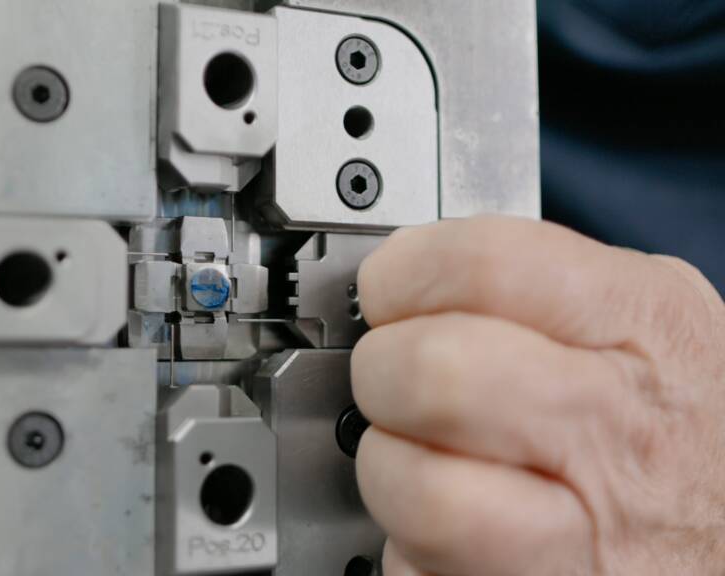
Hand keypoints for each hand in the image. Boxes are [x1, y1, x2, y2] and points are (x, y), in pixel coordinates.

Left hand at [351, 215, 724, 574]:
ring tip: (420, 464)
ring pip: (418, 489)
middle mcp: (618, 425)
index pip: (486, 263)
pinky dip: (412, 551)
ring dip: (389, 474)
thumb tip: (414, 272)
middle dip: (382, 372)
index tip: (387, 291)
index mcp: (646, 324)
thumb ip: (545, 289)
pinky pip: (423, 572)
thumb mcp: (654, 326)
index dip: (405, 273)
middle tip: (394, 382)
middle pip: (434, 372)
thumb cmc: (683, 432)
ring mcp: (585, 531)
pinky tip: (450, 531)